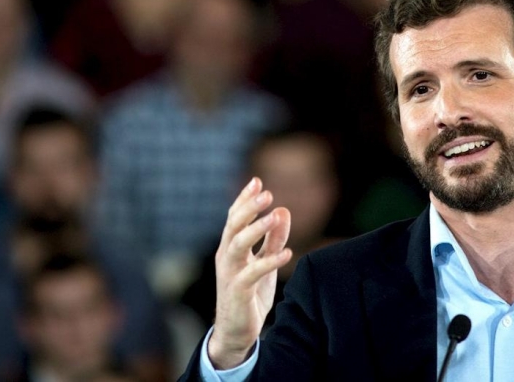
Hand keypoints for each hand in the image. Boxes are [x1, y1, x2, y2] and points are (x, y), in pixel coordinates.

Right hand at [207, 177, 291, 368]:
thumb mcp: (264, 262)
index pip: (234, 218)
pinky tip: (288, 253)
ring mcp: (229, 274)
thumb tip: (283, 210)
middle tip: (266, 193)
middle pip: (233, 226)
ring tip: (274, 216)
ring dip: (256, 229)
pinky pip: (252, 273)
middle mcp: (226, 257)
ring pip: (237, 245)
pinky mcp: (237, 291)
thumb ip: (273, 239)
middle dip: (248, 207)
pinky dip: (269, 261)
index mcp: (230, 247)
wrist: (236, 332)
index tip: (257, 181)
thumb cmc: (249, 295)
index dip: (244, 199)